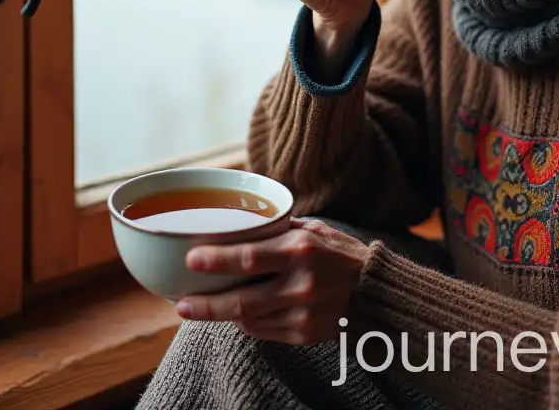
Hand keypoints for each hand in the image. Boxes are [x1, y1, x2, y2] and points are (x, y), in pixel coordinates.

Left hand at [175, 218, 370, 345]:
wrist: (377, 293)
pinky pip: (263, 331)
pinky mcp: (303, 335)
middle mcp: (300, 285)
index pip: (249, 258)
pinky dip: (246, 323)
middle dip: (205, 305)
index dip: (216, 260)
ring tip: (200, 307)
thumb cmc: (342, 255)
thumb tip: (243, 222)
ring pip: (247, 319)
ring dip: (221, 314)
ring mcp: (301, 314)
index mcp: (300, 251)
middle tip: (181, 304)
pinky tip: (236, 315)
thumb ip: (280, 230)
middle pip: (240, 300)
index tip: (190, 259)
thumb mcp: (315, 231)